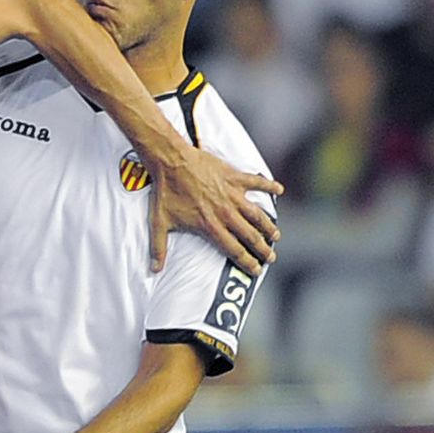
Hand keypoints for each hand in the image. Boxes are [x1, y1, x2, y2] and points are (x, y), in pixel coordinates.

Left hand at [147, 144, 280, 275]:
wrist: (171, 162)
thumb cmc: (165, 192)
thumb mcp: (159, 223)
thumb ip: (159, 248)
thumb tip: (154, 269)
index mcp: (209, 227)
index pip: (234, 250)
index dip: (247, 262)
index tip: (257, 270)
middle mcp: (225, 213)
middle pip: (250, 236)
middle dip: (263, 249)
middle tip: (271, 257)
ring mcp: (232, 195)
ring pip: (257, 214)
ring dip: (268, 226)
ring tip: (276, 235)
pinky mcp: (234, 178)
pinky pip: (257, 182)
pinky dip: (269, 186)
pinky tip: (279, 190)